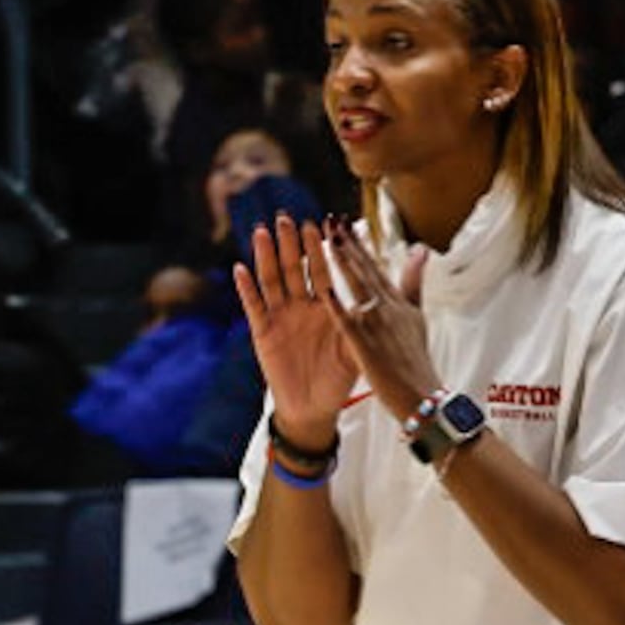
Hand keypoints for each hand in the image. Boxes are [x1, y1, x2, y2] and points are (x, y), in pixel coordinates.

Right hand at [234, 214, 363, 446]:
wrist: (314, 407)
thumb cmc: (337, 378)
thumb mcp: (355, 348)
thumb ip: (364, 323)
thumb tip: (383, 300)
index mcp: (324, 306)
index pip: (321, 271)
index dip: (319, 249)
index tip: (321, 223)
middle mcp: (300, 306)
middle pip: (293, 268)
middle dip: (290, 244)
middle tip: (286, 217)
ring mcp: (280, 316)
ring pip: (271, 280)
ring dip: (265, 256)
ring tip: (261, 232)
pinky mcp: (263, 332)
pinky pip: (253, 307)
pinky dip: (246, 289)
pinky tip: (240, 269)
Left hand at [318, 216, 437, 425]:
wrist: (423, 396)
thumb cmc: (417, 362)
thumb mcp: (418, 317)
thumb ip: (413, 283)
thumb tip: (421, 250)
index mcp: (397, 302)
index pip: (374, 267)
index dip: (358, 245)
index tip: (344, 224)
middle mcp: (387, 307)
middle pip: (364, 269)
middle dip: (347, 244)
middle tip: (331, 220)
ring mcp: (377, 324)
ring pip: (357, 286)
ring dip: (342, 260)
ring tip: (327, 238)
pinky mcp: (366, 345)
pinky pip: (347, 321)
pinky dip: (337, 304)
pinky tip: (324, 288)